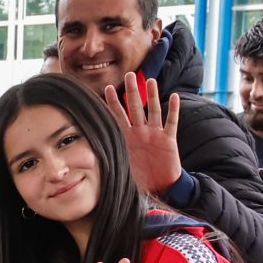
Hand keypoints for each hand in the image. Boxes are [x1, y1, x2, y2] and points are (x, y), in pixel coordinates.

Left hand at [105, 76, 183, 196]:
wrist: (159, 188)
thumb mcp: (120, 166)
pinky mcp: (168, 140)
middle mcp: (140, 132)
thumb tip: (86, 156)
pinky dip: (174, 110)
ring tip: (150, 81)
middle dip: (132, 91)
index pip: (118, 116)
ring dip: (153, 96)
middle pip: (135, 107)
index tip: (107, 88)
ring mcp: (155, 134)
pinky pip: (171, 123)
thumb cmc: (138, 178)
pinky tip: (175, 97)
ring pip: (153, 111)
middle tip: (129, 74)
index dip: (113, 103)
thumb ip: (109, 155)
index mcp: (126, 138)